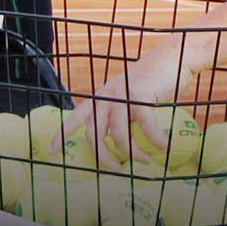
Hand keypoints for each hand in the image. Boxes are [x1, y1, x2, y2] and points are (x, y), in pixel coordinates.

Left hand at [67, 51, 182, 168]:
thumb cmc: (154, 80)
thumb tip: (122, 141)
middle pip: (95, 135)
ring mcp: (121, 95)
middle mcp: (107, 96)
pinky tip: (164, 146)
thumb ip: (121, 112)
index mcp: (102, 96)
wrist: (173, 57)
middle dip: (103, 157)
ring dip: (134, 153)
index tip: (53, 152)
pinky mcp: (139, 96)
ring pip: (119, 135)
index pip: (76, 117)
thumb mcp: (130, 96)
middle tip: (117, 169)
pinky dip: (156, 140)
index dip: (62, 135)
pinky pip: (145, 128)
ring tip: (146, 160)